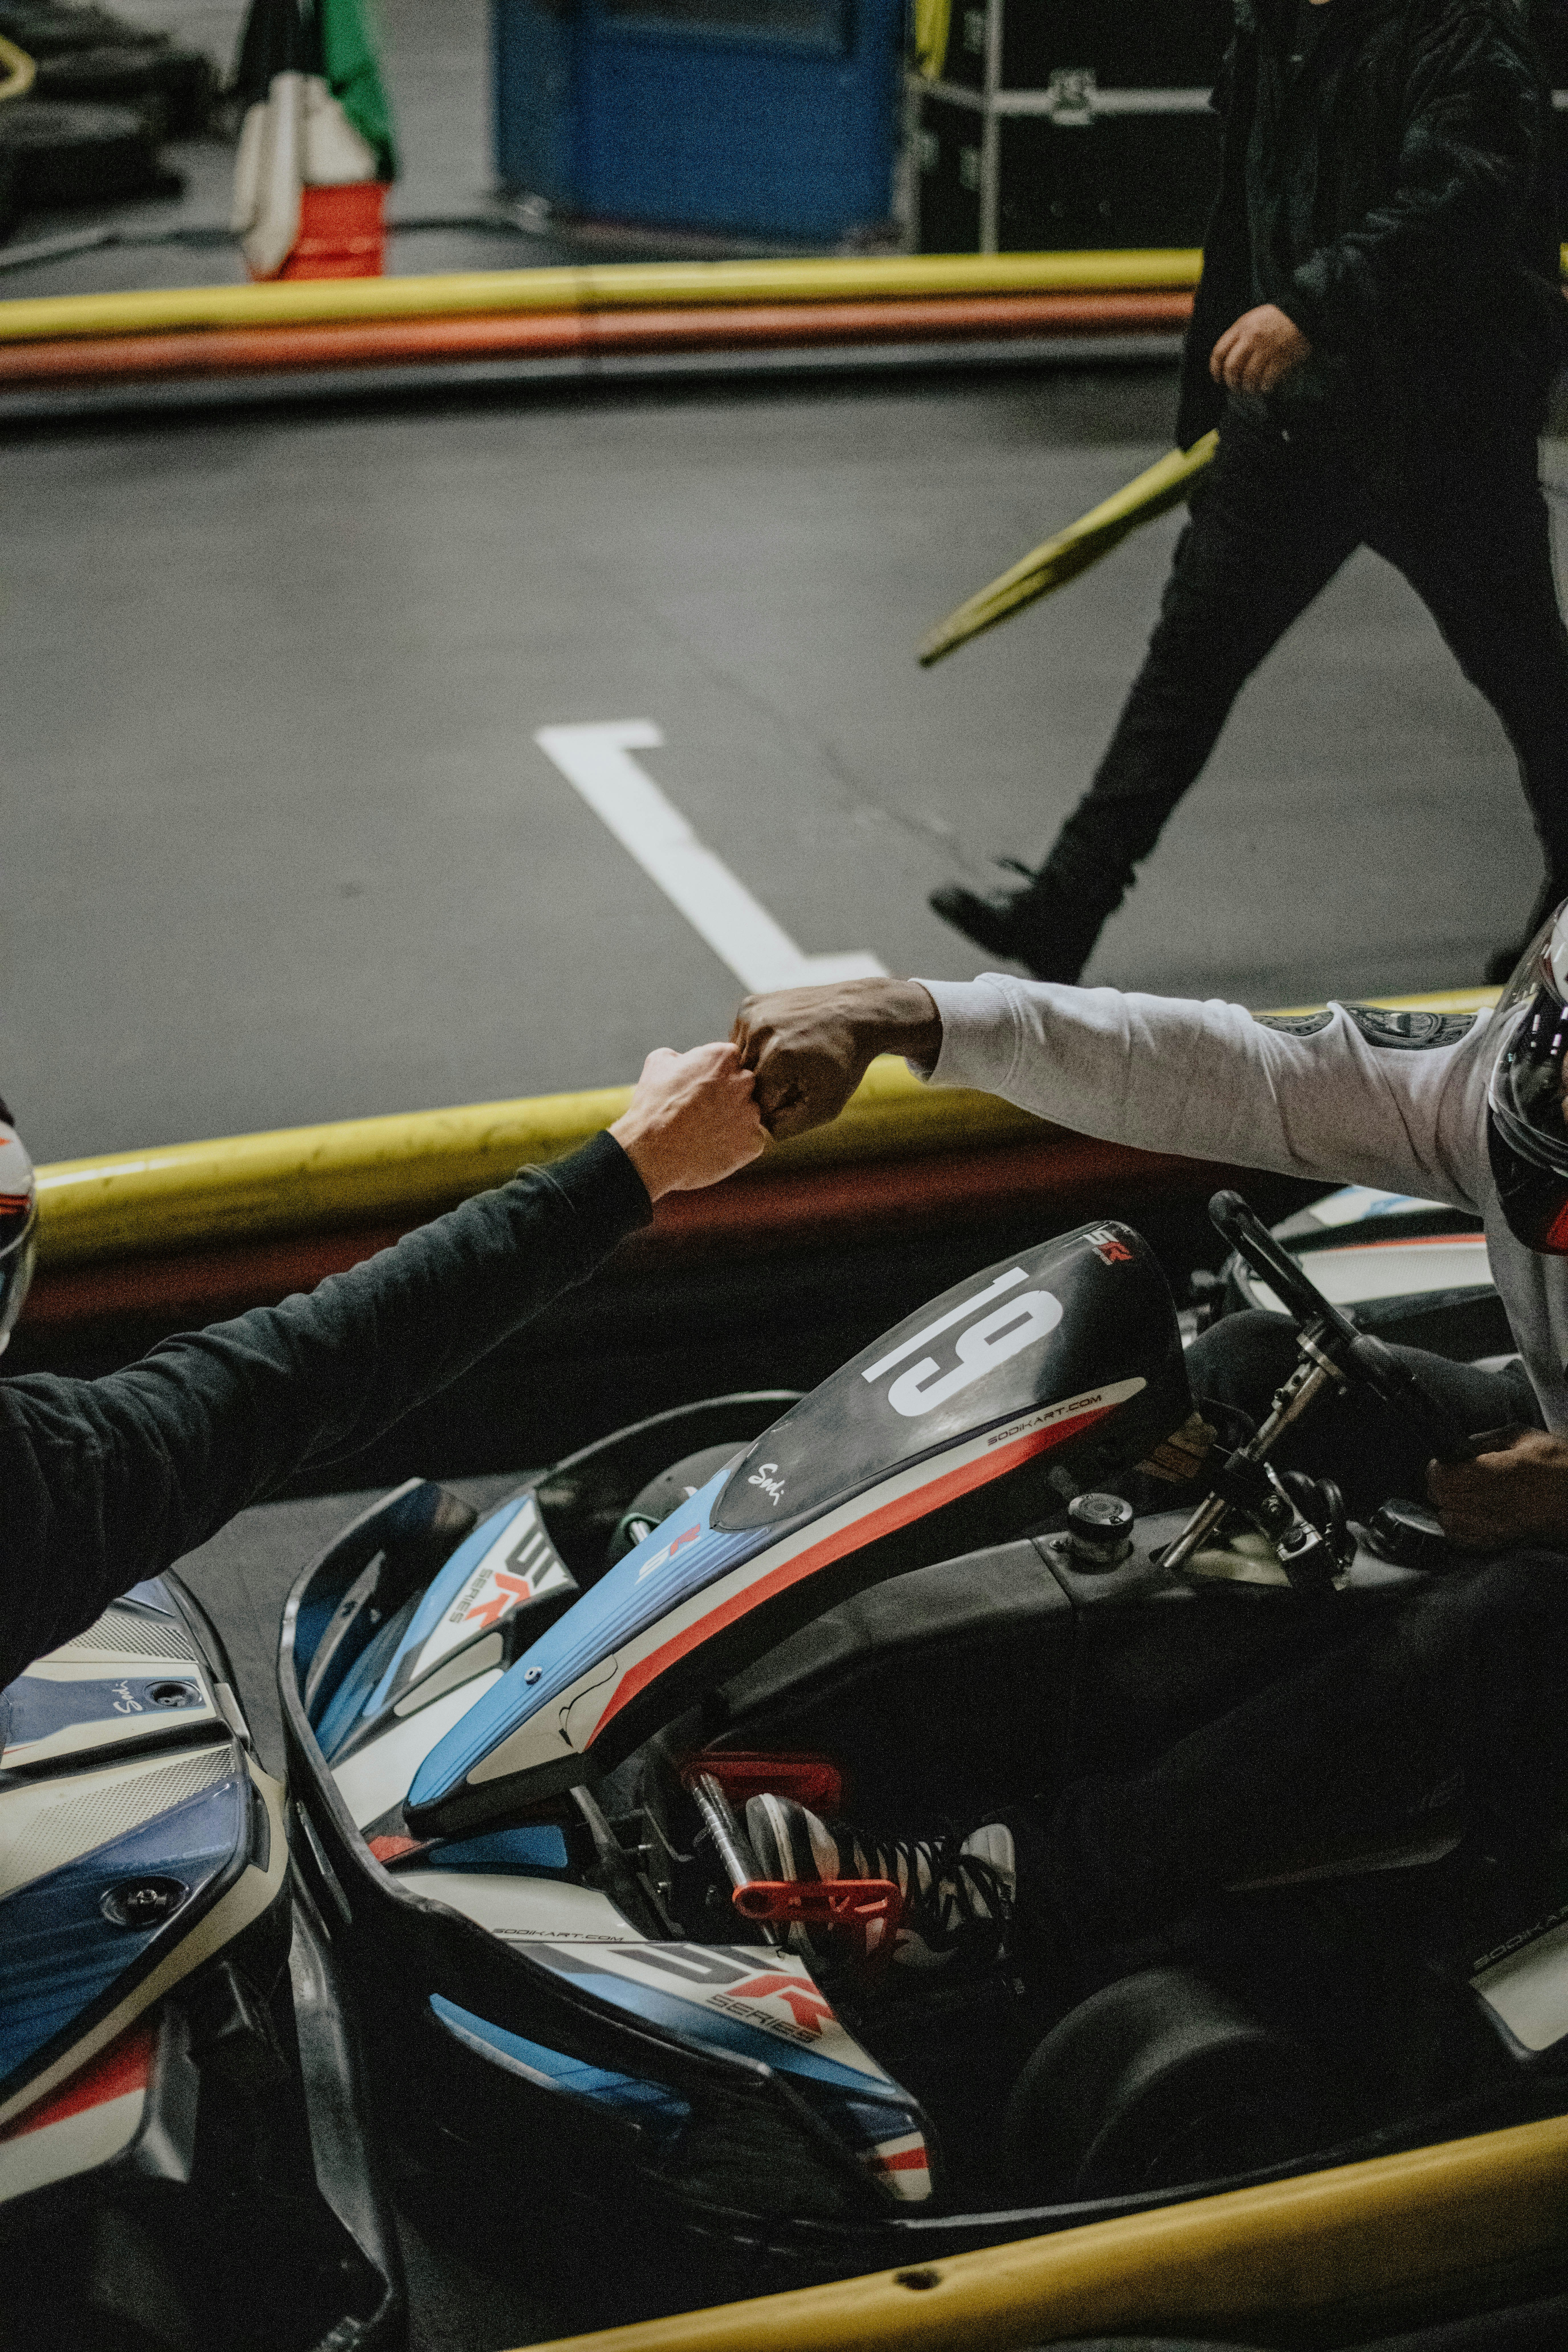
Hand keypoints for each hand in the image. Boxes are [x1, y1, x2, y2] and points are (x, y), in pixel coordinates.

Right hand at [609, 1043, 764, 1200]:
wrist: (651, 1154)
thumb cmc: (652, 1106)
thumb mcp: (658, 1063)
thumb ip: (683, 1054)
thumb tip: (689, 1059)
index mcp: (723, 1057)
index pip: (730, 1060)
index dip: (715, 1075)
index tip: (701, 1088)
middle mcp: (744, 1081)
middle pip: (744, 1085)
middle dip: (728, 1095)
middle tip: (703, 1111)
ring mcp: (751, 1113)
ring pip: (748, 1114)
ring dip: (733, 1120)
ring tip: (705, 1132)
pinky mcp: (754, 1142)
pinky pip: (751, 1140)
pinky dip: (736, 1145)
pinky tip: (713, 1147)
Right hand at [730, 978, 942, 1139]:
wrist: (858, 1012)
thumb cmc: (845, 1062)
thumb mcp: (825, 1106)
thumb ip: (787, 1127)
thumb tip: (753, 1134)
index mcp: (778, 1057)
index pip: (755, 1103)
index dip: (777, 1106)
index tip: (798, 1095)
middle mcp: (760, 1031)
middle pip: (744, 1082)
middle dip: (766, 1088)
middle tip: (796, 1077)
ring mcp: (752, 1014)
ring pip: (739, 1062)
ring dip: (758, 1069)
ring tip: (790, 1060)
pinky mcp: (749, 1005)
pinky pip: (739, 1041)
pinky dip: (755, 1048)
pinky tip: (781, 1044)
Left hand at [1209, 304, 1311, 394]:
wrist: (1303, 314)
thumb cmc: (1275, 319)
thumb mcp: (1252, 320)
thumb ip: (1237, 336)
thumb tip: (1224, 361)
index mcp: (1241, 328)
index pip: (1219, 353)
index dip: (1216, 370)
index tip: (1219, 379)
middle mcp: (1251, 338)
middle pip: (1231, 369)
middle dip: (1232, 383)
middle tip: (1236, 388)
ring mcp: (1267, 349)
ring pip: (1248, 378)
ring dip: (1248, 388)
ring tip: (1252, 389)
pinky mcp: (1281, 359)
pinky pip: (1267, 381)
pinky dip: (1264, 388)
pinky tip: (1265, 388)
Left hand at [1427, 1429, 1567, 1549]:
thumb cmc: (1559, 1466)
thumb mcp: (1524, 1438)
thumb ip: (1486, 1440)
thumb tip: (1458, 1448)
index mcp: (1497, 1472)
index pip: (1443, 1476)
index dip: (1438, 1468)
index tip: (1446, 1463)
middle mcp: (1493, 1502)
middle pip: (1441, 1498)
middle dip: (1441, 1486)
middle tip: (1454, 1478)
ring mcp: (1496, 1527)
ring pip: (1447, 1521)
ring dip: (1449, 1507)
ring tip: (1463, 1496)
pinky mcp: (1501, 1543)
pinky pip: (1462, 1540)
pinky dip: (1459, 1528)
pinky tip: (1472, 1515)